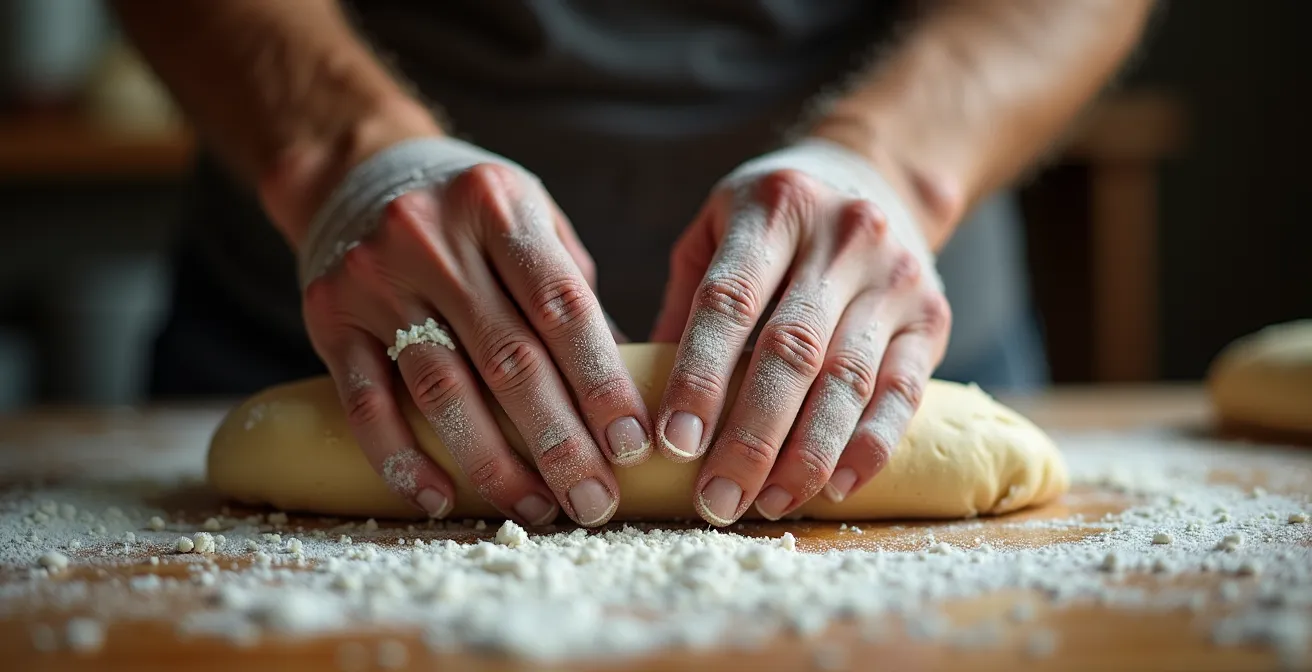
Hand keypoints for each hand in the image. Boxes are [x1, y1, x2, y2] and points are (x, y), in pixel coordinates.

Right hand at [281, 137, 651, 526]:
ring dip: (493, 463)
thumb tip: (629, 385)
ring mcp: (374, 277)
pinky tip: (440, 497)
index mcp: (497, 205)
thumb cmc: (469, 212)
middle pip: (508, 358)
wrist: (356, 170)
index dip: (600, 382)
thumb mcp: (530, 218)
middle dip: (559, 441)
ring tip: (536, 507)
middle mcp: (432, 238)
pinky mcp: (328, 315)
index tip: (632, 444)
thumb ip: (571, 292)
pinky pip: (366, 402)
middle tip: (594, 500)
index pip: (562, 307)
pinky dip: (403, 458)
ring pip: (442, 390)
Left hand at [651, 139, 950, 525]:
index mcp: (773, 208)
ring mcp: (894, 277)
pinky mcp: (931, 317)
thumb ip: (683, 304)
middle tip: (714, 499)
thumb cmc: (773, 219)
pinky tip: (835, 487)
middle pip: (791, 350)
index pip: (728, 301)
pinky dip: (870, 445)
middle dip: (750, 436)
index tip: (672, 443)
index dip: (699, 376)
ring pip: (848, 379)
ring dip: (805, 455)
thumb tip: (639, 398)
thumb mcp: (716, 230)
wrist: (878, 176)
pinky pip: (903, 392)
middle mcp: (841, 237)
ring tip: (765, 504)